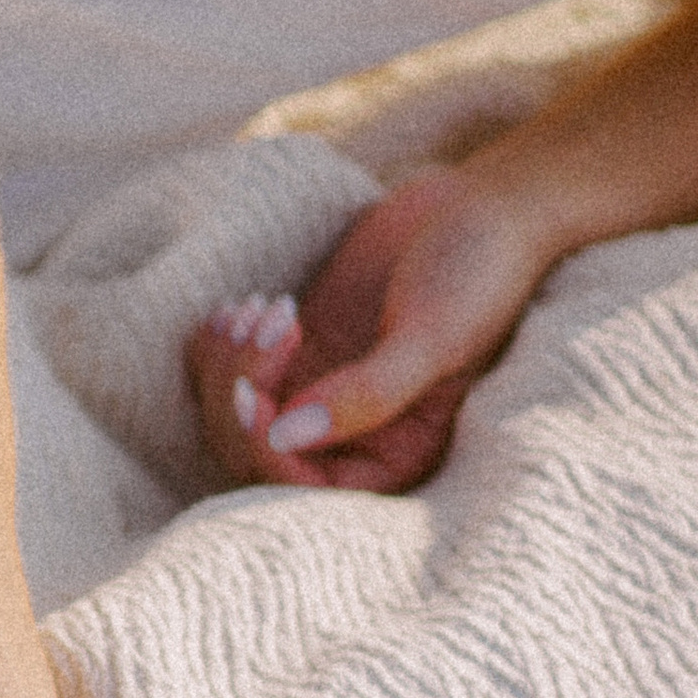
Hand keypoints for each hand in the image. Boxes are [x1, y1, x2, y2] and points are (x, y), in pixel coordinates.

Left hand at [186, 169, 560, 491]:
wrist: (480, 208)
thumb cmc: (478, 275)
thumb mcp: (434, 338)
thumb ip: (368, 393)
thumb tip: (285, 436)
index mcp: (395, 455)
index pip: (306, 489)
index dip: (264, 451)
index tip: (253, 391)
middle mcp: (351, 437)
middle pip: (254, 454)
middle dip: (238, 394)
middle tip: (269, 321)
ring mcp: (317, 395)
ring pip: (233, 414)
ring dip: (226, 364)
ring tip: (260, 306)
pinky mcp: (297, 355)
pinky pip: (231, 372)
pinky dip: (218, 345)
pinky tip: (238, 306)